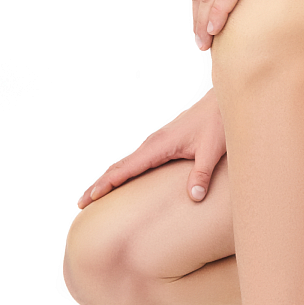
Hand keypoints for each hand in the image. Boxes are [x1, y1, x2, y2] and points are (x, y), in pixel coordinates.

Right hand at [77, 90, 226, 207]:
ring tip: (95, 196)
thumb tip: (194, 198)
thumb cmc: (218, 123)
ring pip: (126, 163)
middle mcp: (152, 144)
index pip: (126, 168)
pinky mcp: (163, 144)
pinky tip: (122, 182)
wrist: (223, 101)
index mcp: (159, 146)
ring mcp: (156, 143)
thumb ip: (202, 174)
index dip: (107, 184)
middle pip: (119, 166)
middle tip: (81, 203)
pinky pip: (136, 161)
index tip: (90, 197)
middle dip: (99, 184)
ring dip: (109, 179)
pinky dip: (123, 172)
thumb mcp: (212, 151)